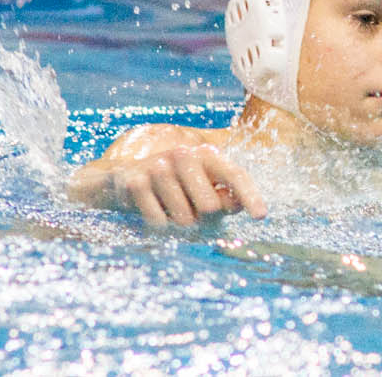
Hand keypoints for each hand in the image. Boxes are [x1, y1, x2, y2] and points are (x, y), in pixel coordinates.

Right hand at [76, 144, 266, 227]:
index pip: (235, 175)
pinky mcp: (134, 180)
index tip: (262, 216)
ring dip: (179, 224)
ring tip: (170, 212)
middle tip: (192, 217)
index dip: (250, 196)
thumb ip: (222, 199)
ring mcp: (157, 165)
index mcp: (206, 155)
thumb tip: (235, 205)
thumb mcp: (198, 192)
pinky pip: (158, 221)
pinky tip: (152, 214)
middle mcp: (184, 154)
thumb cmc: (171, 189)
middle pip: (210, 206)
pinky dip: (159, 226)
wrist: (119, 181)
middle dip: (204, 221)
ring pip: (184, 218)